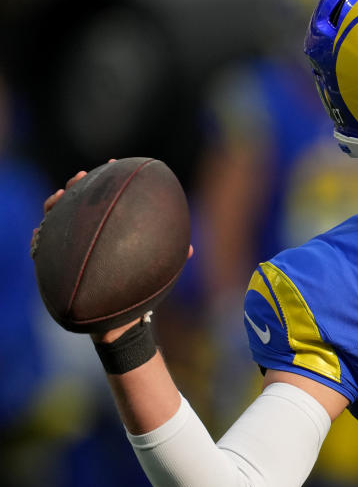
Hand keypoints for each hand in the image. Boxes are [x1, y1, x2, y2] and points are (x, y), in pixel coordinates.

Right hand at [31, 162, 193, 343]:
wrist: (119, 322)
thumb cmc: (138, 292)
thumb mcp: (154, 272)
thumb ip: (170, 258)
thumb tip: (190, 248)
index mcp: (112, 232)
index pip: (106, 200)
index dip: (107, 179)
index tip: (113, 164)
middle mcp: (90, 236)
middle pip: (78, 203)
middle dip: (77, 186)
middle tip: (81, 177)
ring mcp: (72, 248)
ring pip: (56, 220)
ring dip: (54, 206)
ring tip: (58, 198)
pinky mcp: (58, 265)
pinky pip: (42, 250)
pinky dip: (39, 239)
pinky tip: (39, 235)